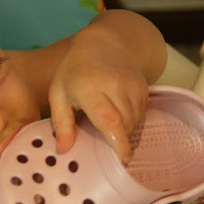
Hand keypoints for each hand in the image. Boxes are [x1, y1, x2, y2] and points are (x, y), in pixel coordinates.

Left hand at [48, 17, 151, 164]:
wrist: (102, 43)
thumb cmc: (74, 71)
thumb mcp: (58, 94)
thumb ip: (60, 123)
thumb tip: (63, 150)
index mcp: (90, 88)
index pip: (110, 119)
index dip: (117, 142)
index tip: (121, 159)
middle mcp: (115, 86)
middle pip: (125, 125)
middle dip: (117, 141)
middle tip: (105, 150)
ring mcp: (133, 85)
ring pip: (135, 121)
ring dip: (124, 132)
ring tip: (108, 129)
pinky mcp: (144, 87)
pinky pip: (141, 114)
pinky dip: (131, 122)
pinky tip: (117, 117)